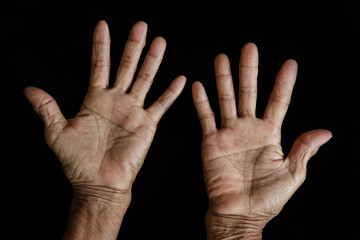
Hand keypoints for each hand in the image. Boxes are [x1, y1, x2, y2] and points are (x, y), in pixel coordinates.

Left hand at [24, 21, 185, 199]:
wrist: (98, 183)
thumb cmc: (77, 162)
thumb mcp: (56, 132)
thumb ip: (47, 108)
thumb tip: (29, 90)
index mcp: (95, 99)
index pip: (99, 65)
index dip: (101, 46)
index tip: (103, 26)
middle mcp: (116, 101)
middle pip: (126, 66)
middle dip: (133, 45)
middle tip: (140, 25)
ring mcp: (133, 111)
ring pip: (145, 79)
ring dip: (152, 60)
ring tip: (159, 41)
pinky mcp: (147, 124)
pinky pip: (161, 105)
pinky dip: (171, 92)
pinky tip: (180, 79)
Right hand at [192, 43, 330, 236]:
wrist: (238, 213)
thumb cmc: (267, 199)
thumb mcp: (292, 174)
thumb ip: (303, 150)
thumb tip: (325, 132)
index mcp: (270, 135)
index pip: (278, 102)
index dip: (283, 83)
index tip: (289, 64)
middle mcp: (249, 129)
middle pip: (249, 93)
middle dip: (249, 70)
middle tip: (249, 48)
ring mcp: (229, 133)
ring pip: (226, 99)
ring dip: (224, 79)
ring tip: (222, 59)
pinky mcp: (211, 141)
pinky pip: (206, 118)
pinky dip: (201, 102)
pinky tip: (198, 85)